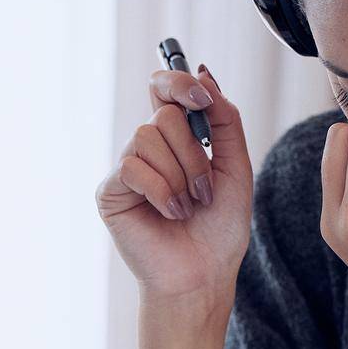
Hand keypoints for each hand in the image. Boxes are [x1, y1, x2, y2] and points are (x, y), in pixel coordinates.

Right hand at [95, 62, 253, 317]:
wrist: (204, 275)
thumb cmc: (219, 229)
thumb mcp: (235, 167)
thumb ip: (224, 120)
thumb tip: (202, 73)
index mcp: (177, 139)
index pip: (163, 89)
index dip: (176, 81)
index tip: (200, 97)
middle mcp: (148, 148)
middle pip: (164, 113)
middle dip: (194, 153)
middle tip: (204, 191)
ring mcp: (128, 169)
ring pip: (148, 136)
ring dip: (180, 175)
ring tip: (188, 207)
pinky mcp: (112, 191)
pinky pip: (133, 167)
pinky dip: (161, 191)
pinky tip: (170, 214)